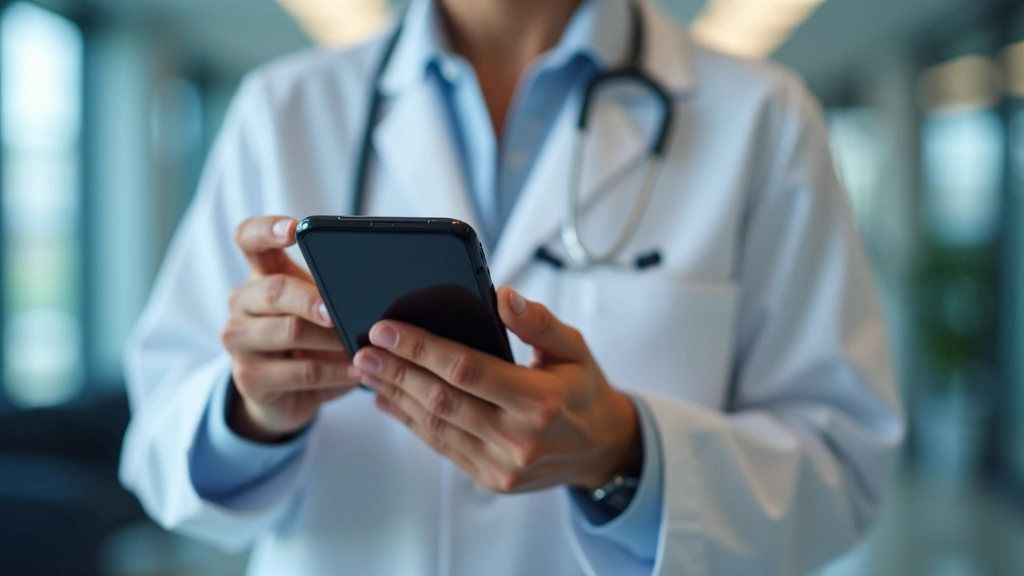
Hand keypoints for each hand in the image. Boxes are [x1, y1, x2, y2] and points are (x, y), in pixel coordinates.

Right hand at [221, 216, 360, 441]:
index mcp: (260, 275)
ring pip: (289, 332)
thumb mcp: (321, 309)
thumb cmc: (310, 340)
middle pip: (273, 290)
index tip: (294, 229)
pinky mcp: (248, 378)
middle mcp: (242, 303)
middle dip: (310, 298)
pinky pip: (300, 372)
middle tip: (337, 310)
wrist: (287, 395)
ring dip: (331, 340)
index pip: (248, 239)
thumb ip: (334, 290)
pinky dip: (335, 372)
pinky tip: (358, 371)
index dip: (267, 230)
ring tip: (361, 344)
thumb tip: (379, 284)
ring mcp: (239, 340)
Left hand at [351, 287, 641, 492]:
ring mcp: (503, 465)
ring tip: (367, 371)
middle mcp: (520, 439)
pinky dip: (410, 422)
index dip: (422, 348)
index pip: (467, 369)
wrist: (600, 449)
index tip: (387, 328)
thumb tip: (502, 296)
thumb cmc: (583, 390)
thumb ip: (538, 322)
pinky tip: (389, 401)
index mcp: (541, 401)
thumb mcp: (574, 347)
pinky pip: (442, 447)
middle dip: (397, 371)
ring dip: (396, 397)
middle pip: (442, 399)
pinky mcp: (490, 479)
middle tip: (363, 349)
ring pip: (436, 426)